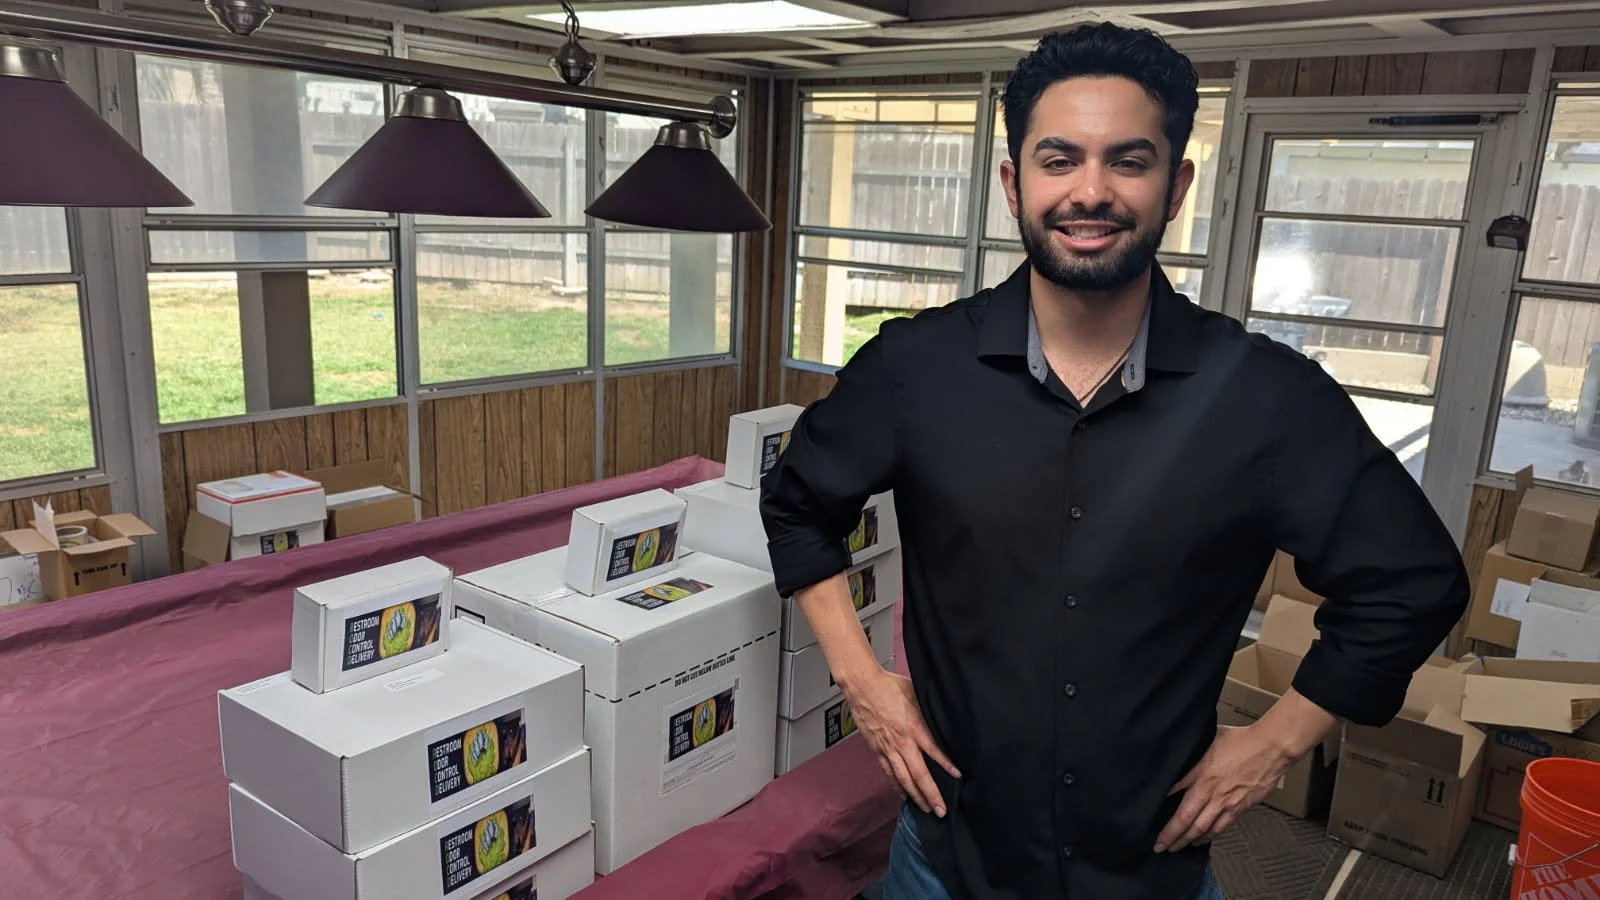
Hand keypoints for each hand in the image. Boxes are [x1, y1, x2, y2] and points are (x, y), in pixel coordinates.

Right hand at [841, 667, 960, 815]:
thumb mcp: (917, 695)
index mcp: (914, 727)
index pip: (934, 752)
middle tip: (941, 810)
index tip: (958, 777)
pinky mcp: (877, 749)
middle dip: (931, 794)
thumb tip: (943, 717)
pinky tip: (903, 795)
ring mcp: (888, 748)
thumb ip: (929, 711)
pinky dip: (897, 786)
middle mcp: (901, 742)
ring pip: (903, 778)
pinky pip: (889, 772)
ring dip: (915, 796)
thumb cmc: (889, 686)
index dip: (946, 766)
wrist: (863, 686)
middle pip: (918, 774)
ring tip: (925, 808)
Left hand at [1154, 724, 1289, 852]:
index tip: (1153, 824)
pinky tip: (1201, 840)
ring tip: (1177, 847)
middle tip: (1161, 847)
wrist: (1270, 748)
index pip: (1176, 802)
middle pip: (1187, 821)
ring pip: (1203, 829)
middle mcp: (1212, 793)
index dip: (1165, 818)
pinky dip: (1209, 836)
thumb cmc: (1241, 740)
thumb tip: (1179, 764)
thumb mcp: (1207, 743)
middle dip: (1172, 837)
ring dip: (1188, 841)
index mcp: (1201, 776)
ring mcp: (1227, 803)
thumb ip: (1192, 758)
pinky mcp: (1241, 808)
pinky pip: (1221, 827)